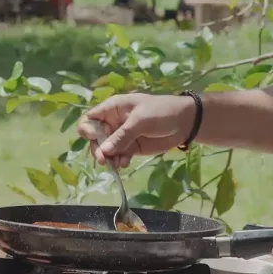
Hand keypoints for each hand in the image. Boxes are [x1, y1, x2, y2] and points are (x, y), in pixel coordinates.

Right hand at [77, 93, 194, 167]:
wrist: (185, 122)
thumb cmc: (161, 112)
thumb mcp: (140, 120)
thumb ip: (122, 135)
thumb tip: (103, 151)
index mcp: (113, 108)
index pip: (90, 118)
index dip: (88, 129)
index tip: (94, 139)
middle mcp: (114, 122)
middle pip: (95, 137)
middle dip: (97, 149)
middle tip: (104, 160)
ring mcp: (122, 136)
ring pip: (106, 149)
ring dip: (108, 158)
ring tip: (117, 164)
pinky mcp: (131, 148)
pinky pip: (118, 156)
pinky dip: (119, 161)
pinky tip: (125, 164)